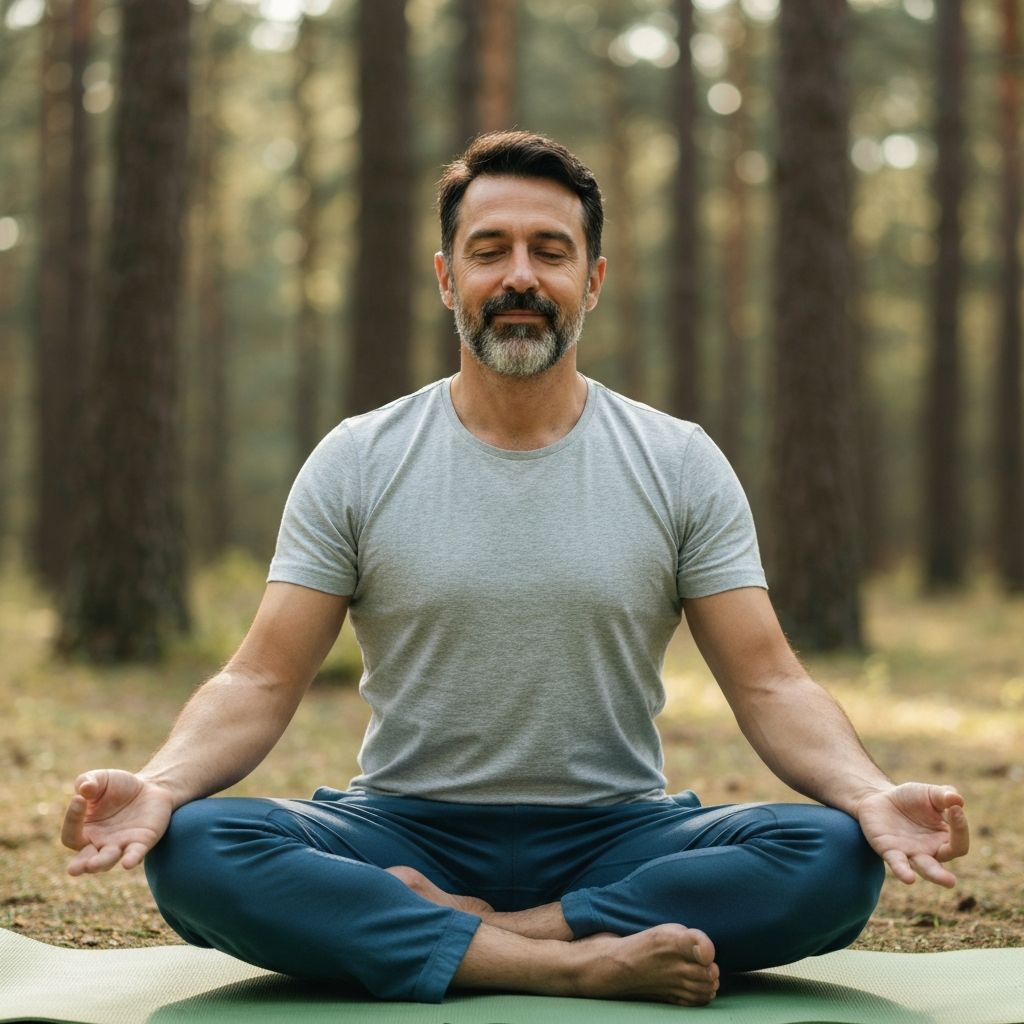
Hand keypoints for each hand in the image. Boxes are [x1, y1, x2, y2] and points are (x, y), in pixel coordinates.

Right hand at [61, 769, 175, 874]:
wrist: (151, 787)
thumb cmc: (119, 786)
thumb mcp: (101, 779)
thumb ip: (87, 781)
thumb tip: (84, 789)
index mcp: (84, 831)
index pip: (71, 834)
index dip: (72, 818)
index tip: (79, 799)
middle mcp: (99, 844)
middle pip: (85, 860)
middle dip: (80, 865)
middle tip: (73, 870)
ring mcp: (121, 845)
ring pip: (108, 860)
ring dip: (101, 863)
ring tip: (93, 865)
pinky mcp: (142, 842)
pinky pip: (135, 854)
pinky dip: (131, 858)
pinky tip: (128, 863)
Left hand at [856, 782, 968, 887]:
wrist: (878, 797)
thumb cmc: (910, 798)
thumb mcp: (929, 793)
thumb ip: (944, 795)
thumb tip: (958, 800)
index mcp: (944, 838)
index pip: (959, 843)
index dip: (961, 827)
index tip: (954, 808)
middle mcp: (931, 851)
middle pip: (942, 865)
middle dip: (945, 874)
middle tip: (951, 881)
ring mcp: (911, 853)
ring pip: (924, 869)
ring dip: (933, 876)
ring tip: (946, 883)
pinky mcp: (890, 851)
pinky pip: (898, 863)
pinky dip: (903, 870)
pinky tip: (909, 878)